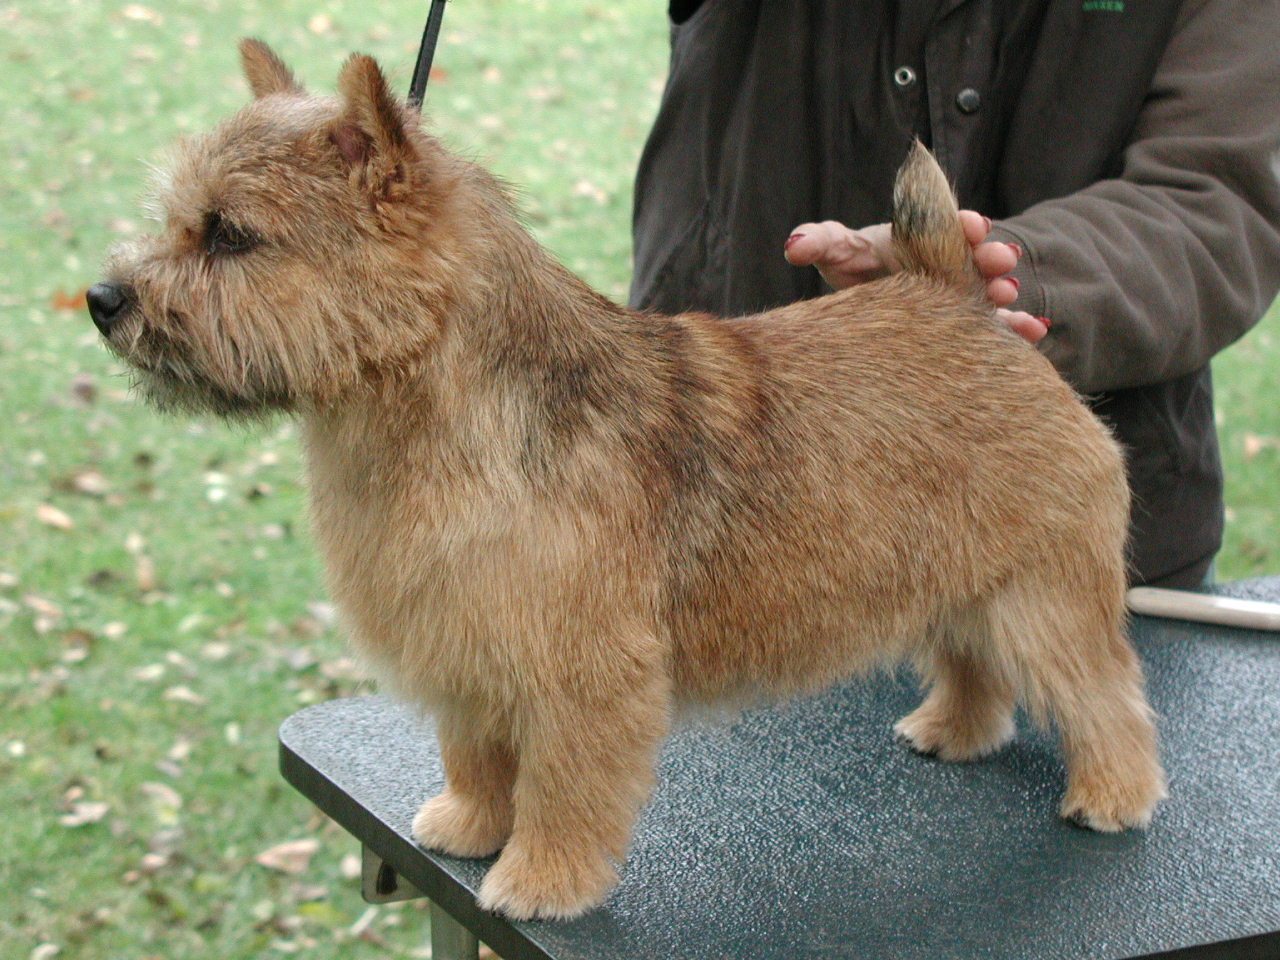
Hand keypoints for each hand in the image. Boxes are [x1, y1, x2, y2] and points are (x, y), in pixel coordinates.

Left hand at [782, 212, 1050, 342]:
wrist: (878, 308)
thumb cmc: (860, 266)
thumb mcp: (842, 252)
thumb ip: (823, 242)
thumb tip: (793, 244)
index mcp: (924, 236)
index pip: (947, 223)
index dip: (959, 223)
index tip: (970, 225)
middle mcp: (952, 261)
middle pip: (977, 254)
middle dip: (990, 254)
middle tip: (999, 259)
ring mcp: (967, 292)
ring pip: (993, 288)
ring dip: (1003, 289)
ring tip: (1006, 294)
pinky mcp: (975, 325)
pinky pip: (1001, 326)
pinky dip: (1018, 327)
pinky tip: (1033, 331)